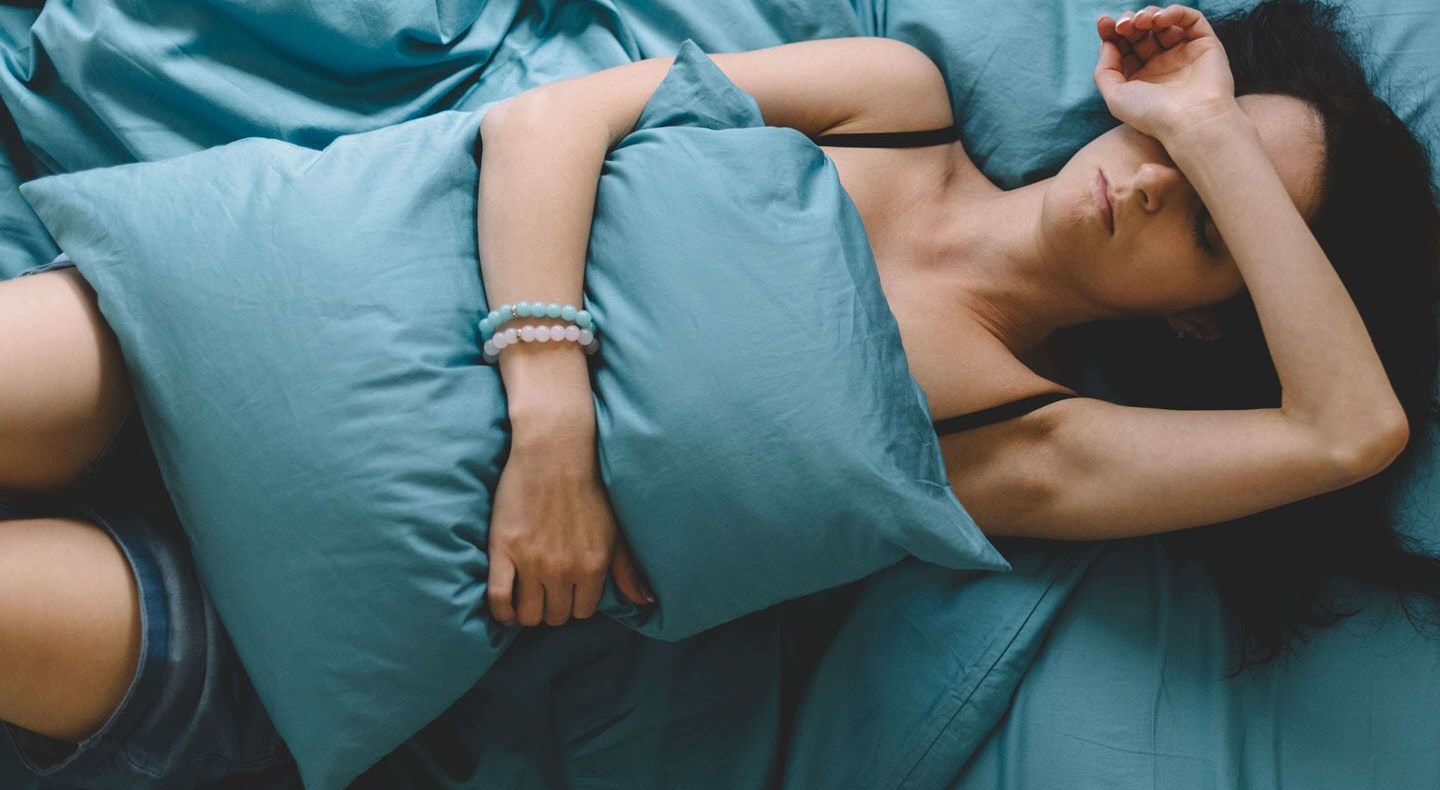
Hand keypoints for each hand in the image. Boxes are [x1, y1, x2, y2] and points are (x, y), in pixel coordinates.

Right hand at [487, 441, 654, 627]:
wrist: (555, 451)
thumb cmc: (589, 487)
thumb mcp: (616, 530)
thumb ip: (628, 570)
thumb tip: (645, 602)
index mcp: (594, 566)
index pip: (583, 611)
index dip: (574, 603)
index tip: (567, 592)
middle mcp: (564, 569)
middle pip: (556, 616)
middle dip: (552, 608)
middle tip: (546, 592)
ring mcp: (532, 561)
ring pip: (529, 614)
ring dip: (528, 611)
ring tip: (526, 597)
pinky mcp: (503, 549)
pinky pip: (498, 598)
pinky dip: (501, 610)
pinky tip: (505, 608)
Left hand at [1094, 5, 1239, 143]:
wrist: (1190, 121)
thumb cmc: (1152, 114)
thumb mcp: (1115, 96)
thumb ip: (1105, 69)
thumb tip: (1108, 43)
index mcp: (1141, 77)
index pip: (1125, 47)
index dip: (1112, 32)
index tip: (1103, 22)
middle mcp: (1162, 65)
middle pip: (1142, 32)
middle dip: (1130, 22)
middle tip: (1124, 24)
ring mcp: (1184, 53)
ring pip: (1164, 23)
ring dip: (1149, 15)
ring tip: (1142, 22)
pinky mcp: (1205, 44)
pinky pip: (1191, 19)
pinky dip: (1174, 12)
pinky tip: (1160, 19)